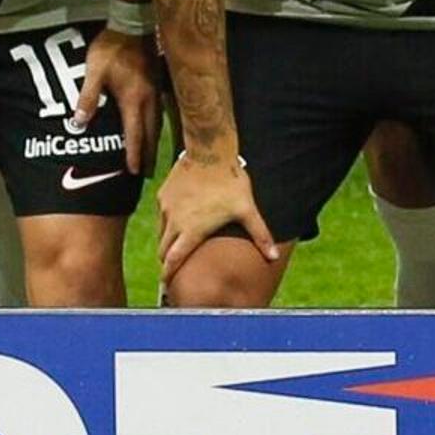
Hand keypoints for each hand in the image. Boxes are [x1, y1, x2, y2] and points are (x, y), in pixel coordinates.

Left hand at [70, 25, 162, 171]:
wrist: (133, 23)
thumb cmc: (112, 47)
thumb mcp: (94, 71)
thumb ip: (88, 97)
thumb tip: (79, 123)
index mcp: (133, 99)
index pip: (135, 133)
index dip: (134, 153)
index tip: (135, 172)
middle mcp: (148, 99)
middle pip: (151, 133)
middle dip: (149, 154)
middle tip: (149, 173)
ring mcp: (155, 90)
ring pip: (158, 123)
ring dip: (155, 142)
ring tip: (154, 157)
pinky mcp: (157, 82)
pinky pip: (160, 111)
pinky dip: (158, 125)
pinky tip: (155, 127)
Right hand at [158, 146, 276, 279]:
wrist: (210, 151)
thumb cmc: (230, 182)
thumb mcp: (247, 210)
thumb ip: (260, 236)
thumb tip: (273, 257)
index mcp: (191, 230)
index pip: (173, 260)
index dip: (168, 274)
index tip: (166, 282)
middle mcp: (174, 221)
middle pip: (163, 249)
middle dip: (167, 259)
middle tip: (173, 265)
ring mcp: (166, 207)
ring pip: (161, 231)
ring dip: (168, 239)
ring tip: (179, 241)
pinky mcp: (163, 193)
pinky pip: (162, 213)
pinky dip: (168, 219)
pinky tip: (181, 214)